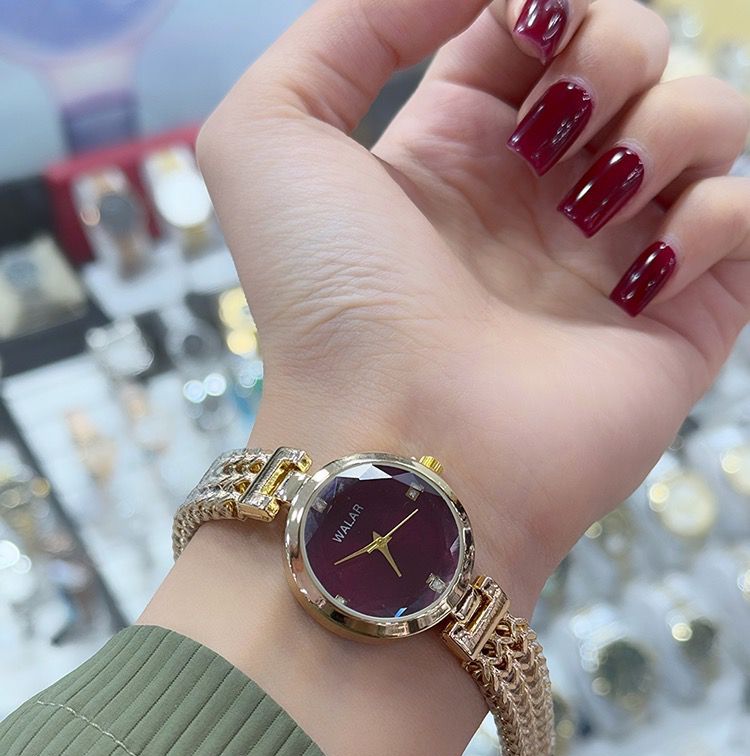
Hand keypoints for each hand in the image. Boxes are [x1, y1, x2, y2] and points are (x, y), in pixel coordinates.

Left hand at [197, 0, 749, 614]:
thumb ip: (346, 26)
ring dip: (671, 124)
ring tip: (594, 202)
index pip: (534, 29)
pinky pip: (744, 217)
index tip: (528, 27)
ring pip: (708, 120)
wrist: (400, 444)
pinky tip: (639, 272)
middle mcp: (541, 197)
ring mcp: (613, 257)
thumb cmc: (330, 298)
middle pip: (633, 55)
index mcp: (456, 150)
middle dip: (616, 47)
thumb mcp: (271, 134)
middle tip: (560, 124)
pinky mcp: (679, 320)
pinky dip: (713, 218)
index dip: (542, 4)